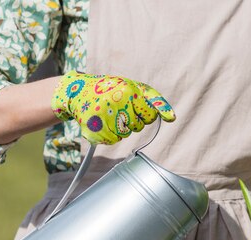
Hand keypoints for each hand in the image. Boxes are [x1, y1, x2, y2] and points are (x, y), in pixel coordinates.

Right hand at [51, 70, 175, 144]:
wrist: (77, 93)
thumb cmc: (111, 90)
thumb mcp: (133, 87)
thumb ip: (154, 100)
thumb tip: (172, 118)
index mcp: (129, 91)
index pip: (149, 115)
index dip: (143, 113)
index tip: (132, 106)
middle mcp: (117, 103)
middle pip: (137, 127)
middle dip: (130, 121)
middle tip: (117, 109)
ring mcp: (105, 118)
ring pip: (124, 135)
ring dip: (119, 128)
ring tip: (107, 114)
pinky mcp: (95, 130)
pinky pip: (112, 140)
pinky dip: (108, 134)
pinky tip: (100, 122)